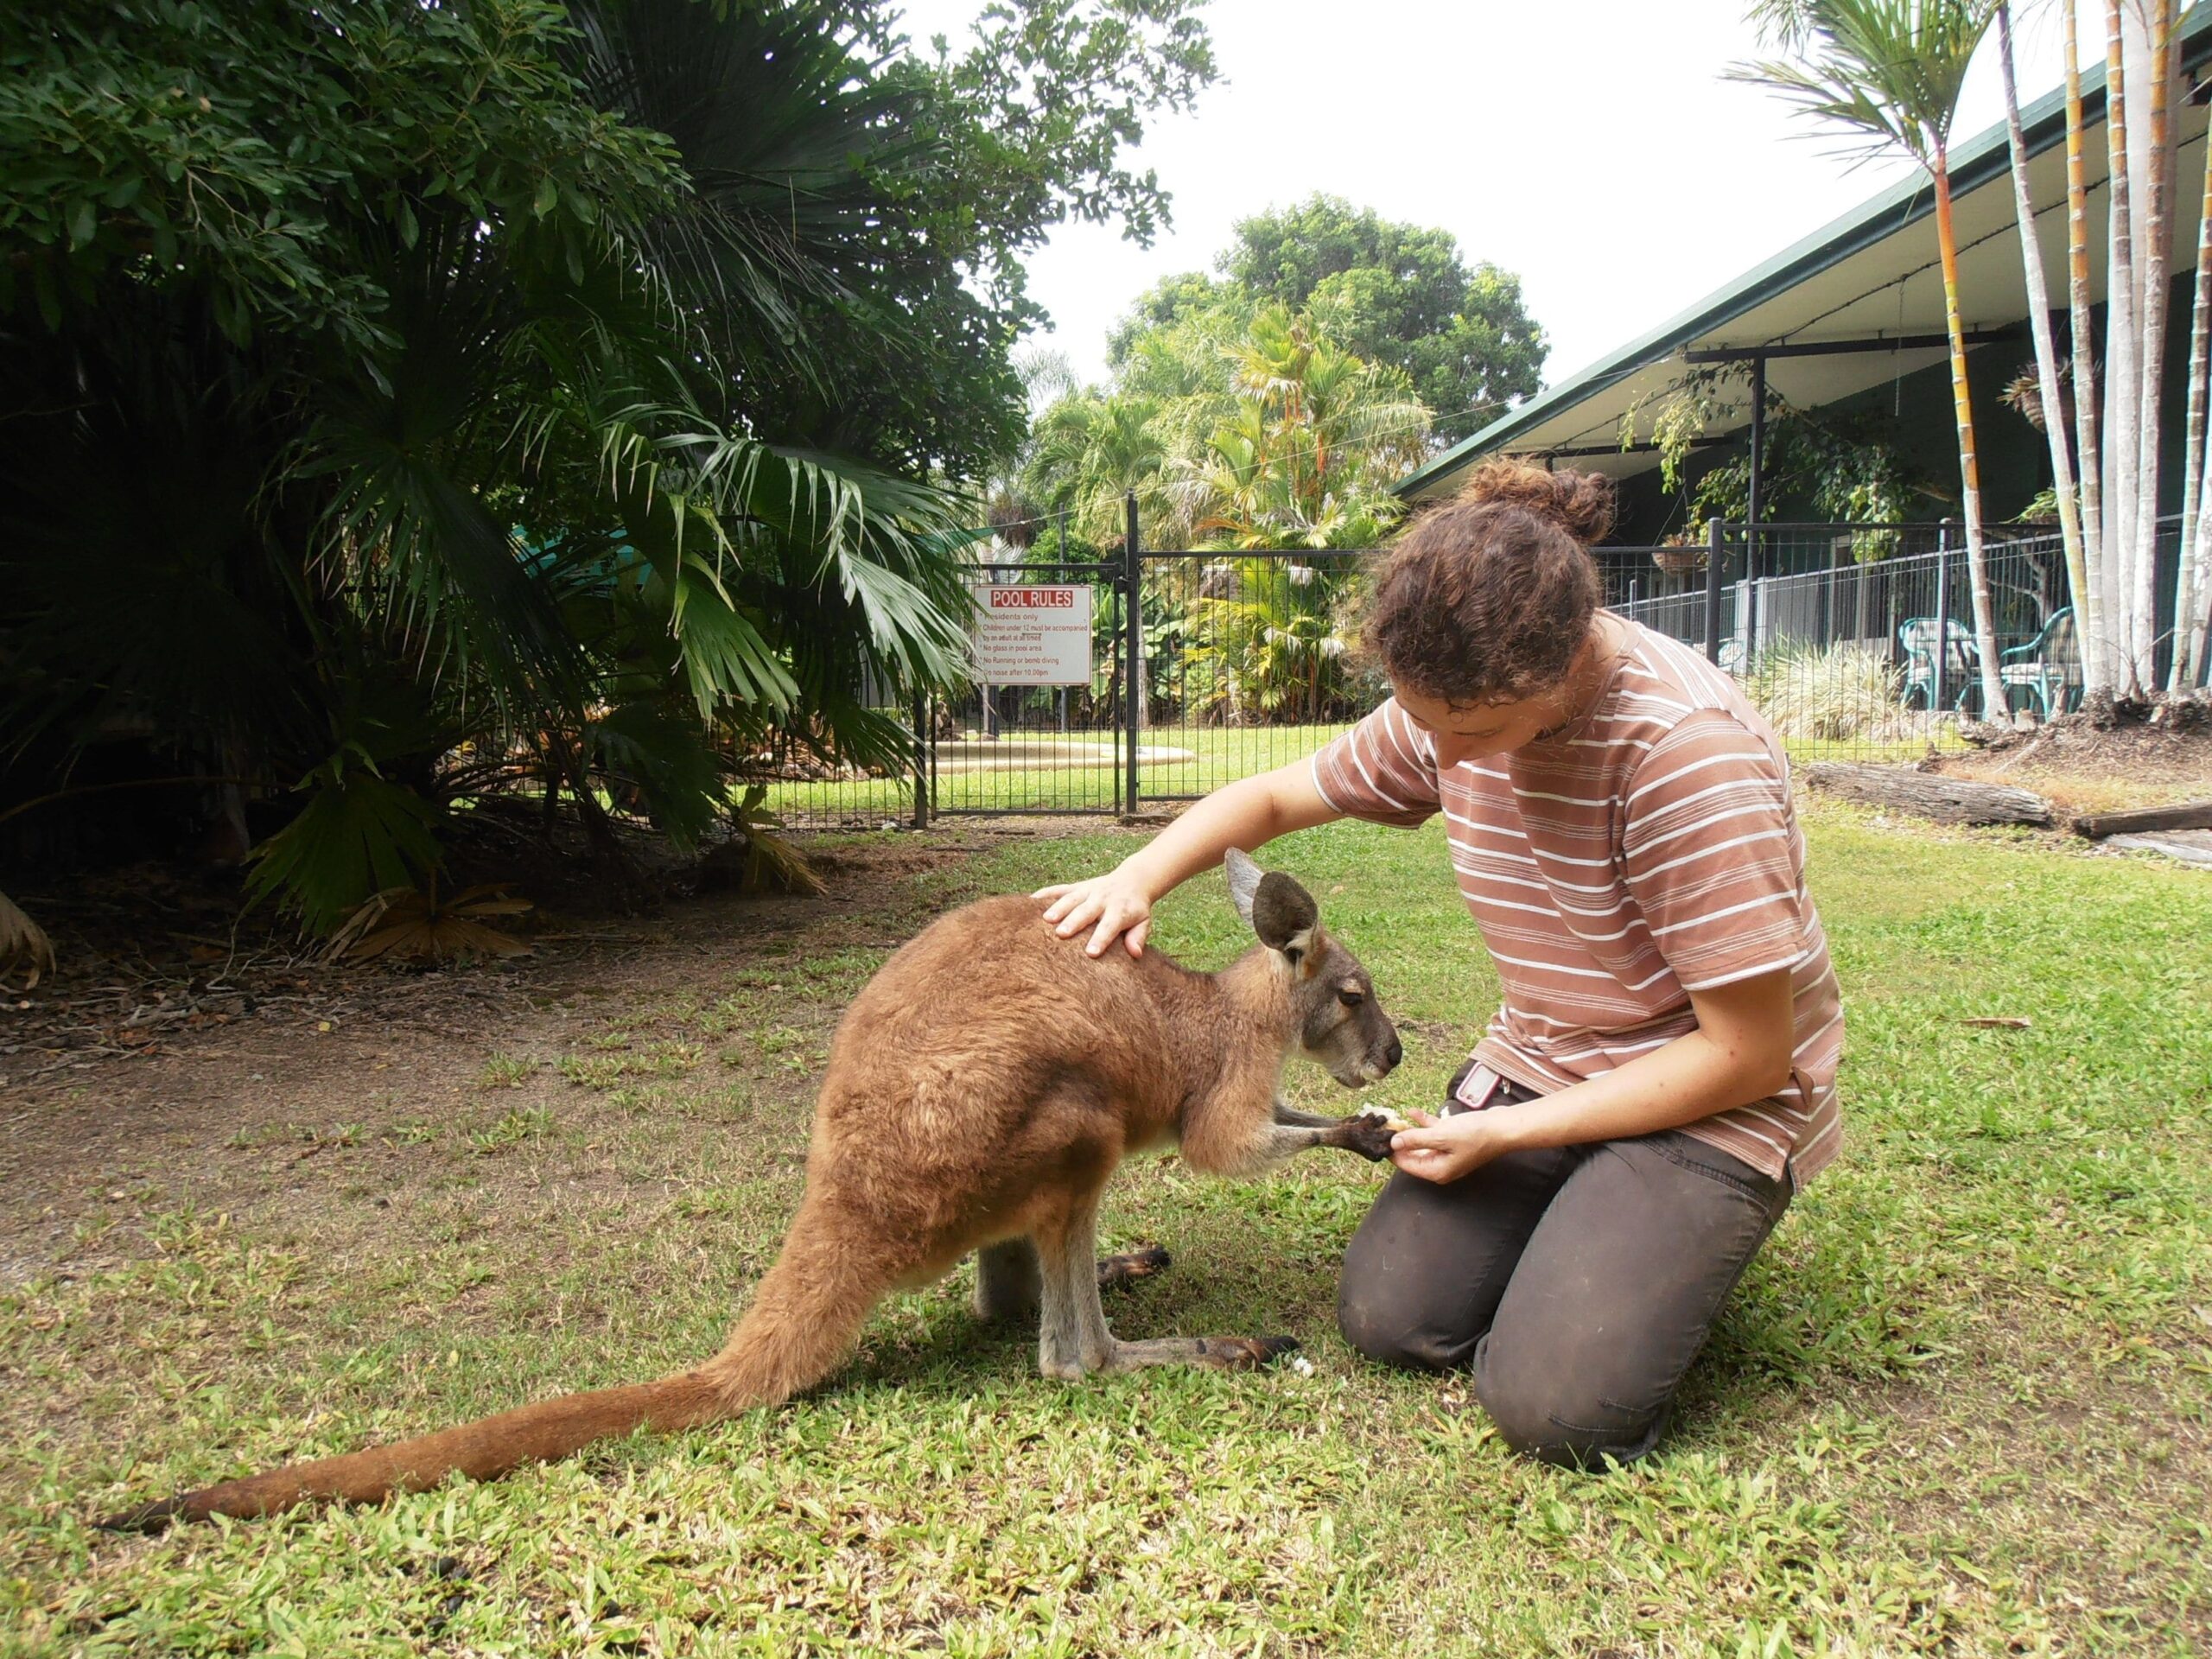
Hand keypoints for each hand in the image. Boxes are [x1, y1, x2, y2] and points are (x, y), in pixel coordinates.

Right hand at [1032, 866, 1153, 957]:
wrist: (1132, 880)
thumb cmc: (1135, 909)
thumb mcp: (1144, 922)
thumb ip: (1138, 936)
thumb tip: (1136, 953)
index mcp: (1120, 911)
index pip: (1110, 926)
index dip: (1101, 938)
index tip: (1091, 952)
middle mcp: (1102, 899)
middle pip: (1087, 911)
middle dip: (1074, 921)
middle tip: (1061, 934)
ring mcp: (1088, 891)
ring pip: (1071, 898)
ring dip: (1058, 908)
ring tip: (1045, 920)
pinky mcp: (1077, 886)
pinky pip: (1059, 889)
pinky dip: (1045, 894)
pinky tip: (1030, 901)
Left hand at [1389, 1108, 1511, 1183]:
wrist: (1503, 1128)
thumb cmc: (1474, 1135)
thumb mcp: (1440, 1137)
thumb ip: (1415, 1140)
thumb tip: (1393, 1144)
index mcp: (1437, 1171)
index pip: (1407, 1165)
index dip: (1392, 1152)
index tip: (1378, 1139)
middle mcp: (1441, 1164)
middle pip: (1413, 1154)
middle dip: (1399, 1141)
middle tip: (1383, 1127)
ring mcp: (1448, 1152)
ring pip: (1423, 1142)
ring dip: (1409, 1130)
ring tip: (1393, 1119)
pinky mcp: (1454, 1139)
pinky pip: (1434, 1132)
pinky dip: (1423, 1123)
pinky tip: (1411, 1111)